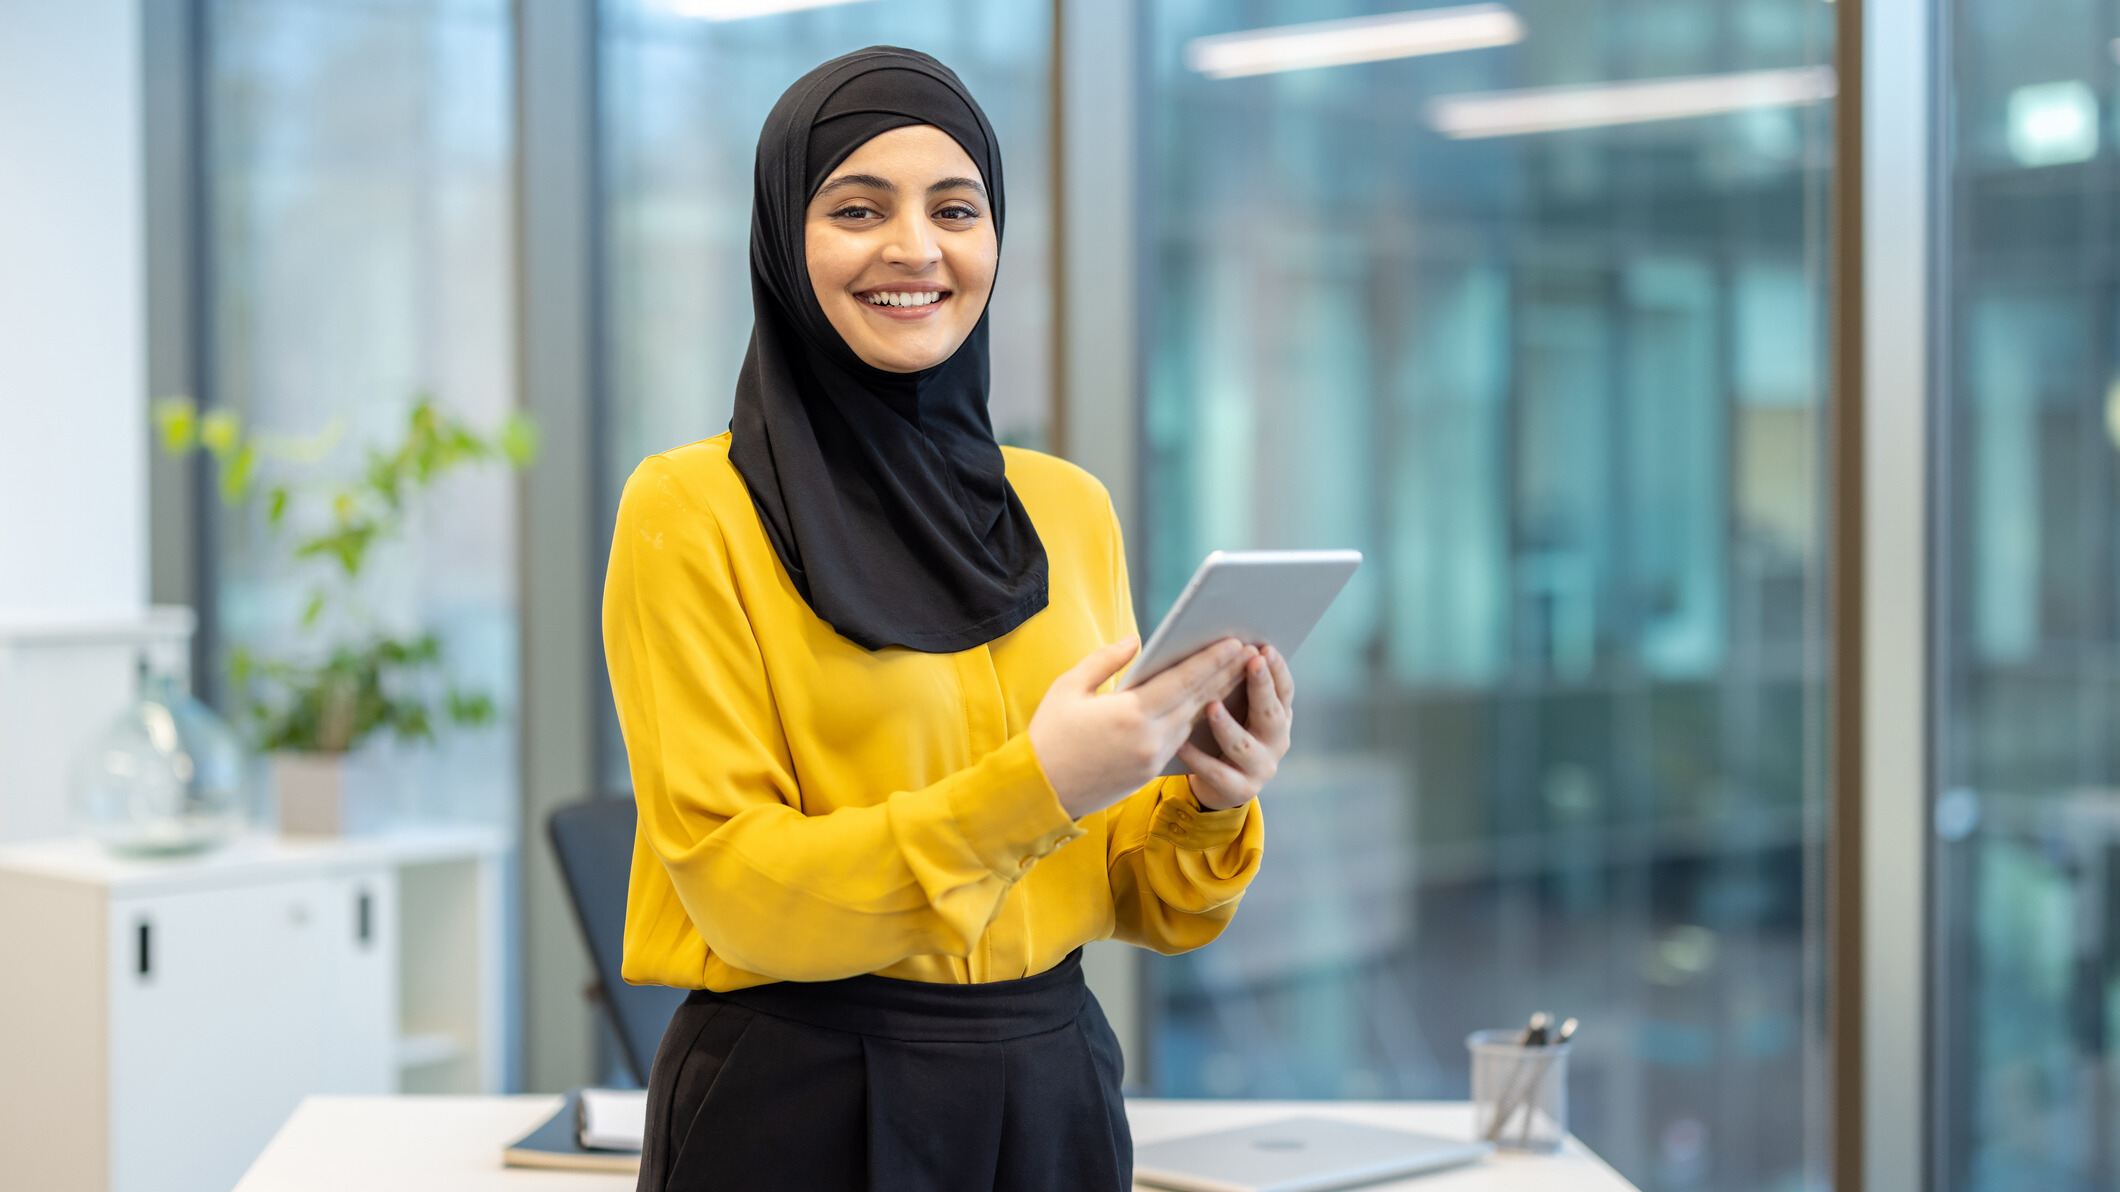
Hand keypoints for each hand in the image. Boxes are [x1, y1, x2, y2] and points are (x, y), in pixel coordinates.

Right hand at [1028, 635, 1253, 818]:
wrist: (1040, 792)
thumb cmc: (1049, 735)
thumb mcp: (1069, 688)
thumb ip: (1104, 661)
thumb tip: (1135, 641)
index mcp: (1129, 714)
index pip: (1182, 681)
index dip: (1211, 660)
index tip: (1235, 643)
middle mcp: (1149, 738)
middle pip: (1198, 701)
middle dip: (1226, 675)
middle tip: (1252, 653)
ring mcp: (1152, 759)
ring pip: (1194, 722)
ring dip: (1218, 697)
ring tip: (1238, 675)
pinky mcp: (1149, 773)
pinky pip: (1181, 740)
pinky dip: (1199, 720)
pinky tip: (1211, 705)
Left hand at [1181, 644, 1293, 810]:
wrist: (1221, 784)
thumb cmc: (1225, 733)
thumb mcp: (1238, 709)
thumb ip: (1235, 684)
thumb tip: (1224, 645)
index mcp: (1279, 717)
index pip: (1284, 691)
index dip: (1278, 670)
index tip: (1266, 648)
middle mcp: (1277, 742)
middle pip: (1271, 714)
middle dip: (1262, 687)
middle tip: (1252, 662)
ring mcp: (1261, 768)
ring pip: (1244, 746)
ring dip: (1228, 726)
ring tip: (1211, 707)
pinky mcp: (1239, 790)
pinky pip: (1217, 772)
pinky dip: (1198, 758)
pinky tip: (1181, 744)